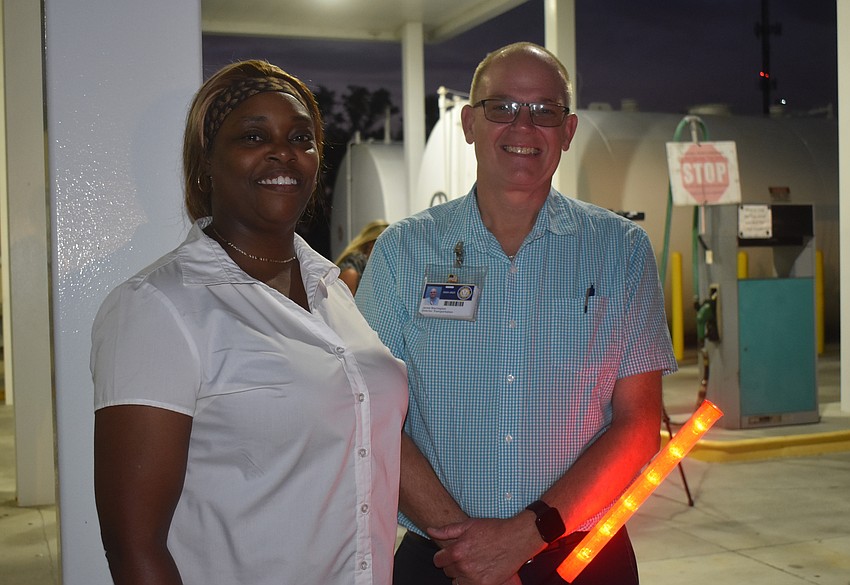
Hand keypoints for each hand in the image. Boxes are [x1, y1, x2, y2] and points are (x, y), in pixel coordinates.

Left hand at [427, 515, 543, 584]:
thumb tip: (430, 531)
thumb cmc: (494, 529)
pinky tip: (479, 571)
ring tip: (473, 565)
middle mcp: (464, 566)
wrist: (516, 538)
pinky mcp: (485, 584)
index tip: (449, 554)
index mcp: (457, 551)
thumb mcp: (468, 525)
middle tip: (465, 557)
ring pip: (457, 582)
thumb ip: (447, 530)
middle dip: (453, 565)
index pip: (438, 561)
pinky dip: (472, 581)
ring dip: (462, 575)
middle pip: (448, 572)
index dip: (443, 556)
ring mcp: (474, 578)